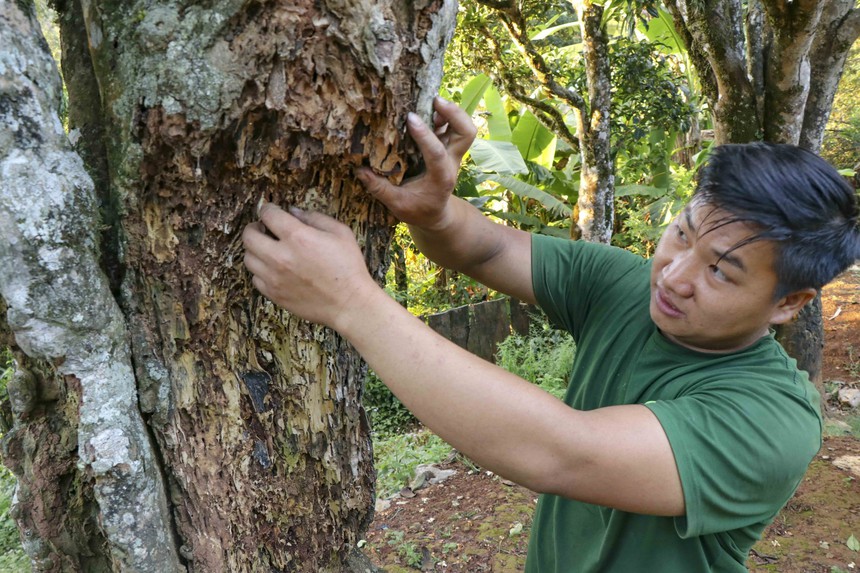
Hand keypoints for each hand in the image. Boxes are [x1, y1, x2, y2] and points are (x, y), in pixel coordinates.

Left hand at [242, 204, 377, 329]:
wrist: (349, 303)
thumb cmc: (348, 267)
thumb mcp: (340, 233)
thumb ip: (315, 218)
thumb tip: (293, 212)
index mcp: (298, 237)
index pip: (268, 214)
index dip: (267, 208)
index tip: (271, 210)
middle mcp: (280, 257)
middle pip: (249, 236)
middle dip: (254, 227)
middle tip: (263, 228)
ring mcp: (274, 278)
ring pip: (248, 258)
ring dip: (255, 250)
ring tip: (267, 249)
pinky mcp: (274, 294)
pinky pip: (255, 278)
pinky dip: (261, 271)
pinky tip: (273, 269)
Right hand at [356, 96, 476, 230]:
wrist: (436, 214)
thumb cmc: (418, 210)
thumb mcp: (397, 205)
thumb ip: (380, 189)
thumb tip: (359, 170)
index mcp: (441, 177)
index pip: (437, 153)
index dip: (425, 135)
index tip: (410, 118)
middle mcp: (451, 162)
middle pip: (466, 133)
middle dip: (454, 114)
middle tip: (434, 100)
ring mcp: (452, 153)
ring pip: (464, 127)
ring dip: (452, 111)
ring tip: (433, 100)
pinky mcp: (448, 147)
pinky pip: (454, 126)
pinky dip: (446, 114)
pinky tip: (429, 107)